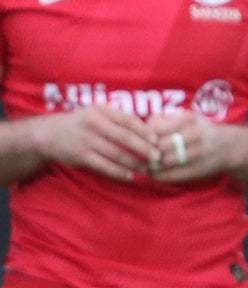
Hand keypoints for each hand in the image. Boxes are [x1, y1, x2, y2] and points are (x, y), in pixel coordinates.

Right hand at [32, 104, 161, 182]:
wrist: (49, 134)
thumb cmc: (82, 123)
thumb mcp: (97, 112)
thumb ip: (118, 117)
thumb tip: (149, 126)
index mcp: (101, 111)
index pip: (128, 120)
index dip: (145, 131)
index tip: (157, 140)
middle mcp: (93, 124)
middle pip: (125, 138)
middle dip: (144, 149)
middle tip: (158, 158)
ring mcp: (86, 140)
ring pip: (117, 154)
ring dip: (134, 163)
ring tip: (147, 169)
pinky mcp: (81, 156)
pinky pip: (104, 166)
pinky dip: (119, 172)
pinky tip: (130, 176)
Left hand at [144, 112, 243, 184]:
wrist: (229, 146)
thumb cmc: (199, 130)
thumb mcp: (184, 117)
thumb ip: (162, 120)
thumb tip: (138, 133)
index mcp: (188, 119)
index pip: (155, 128)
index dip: (143, 136)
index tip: (139, 140)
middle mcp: (195, 135)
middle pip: (159, 146)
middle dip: (147, 152)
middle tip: (139, 155)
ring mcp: (199, 153)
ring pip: (165, 162)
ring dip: (152, 165)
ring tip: (146, 164)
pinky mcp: (200, 169)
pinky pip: (173, 175)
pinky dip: (160, 176)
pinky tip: (155, 173)